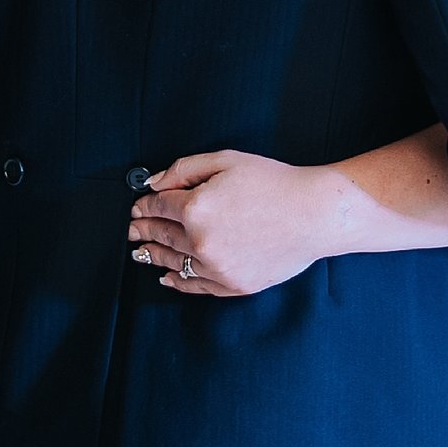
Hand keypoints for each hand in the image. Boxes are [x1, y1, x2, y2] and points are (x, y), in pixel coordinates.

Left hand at [126, 150, 345, 296]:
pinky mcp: (234, 284)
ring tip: (141, 251)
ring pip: (173, 261)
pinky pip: (196, 285)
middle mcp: (201, 242)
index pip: (158, 206)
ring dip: (153, 254)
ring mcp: (217, 268)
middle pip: (161, 235)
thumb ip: (184, 170)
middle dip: (143, 230)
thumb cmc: (274, 183)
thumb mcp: (225, 161)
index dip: (144, 205)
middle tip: (132, 229)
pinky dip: (177, 280)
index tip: (138, 206)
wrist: (315, 214)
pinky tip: (167, 276)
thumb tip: (154, 184)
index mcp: (196, 208)